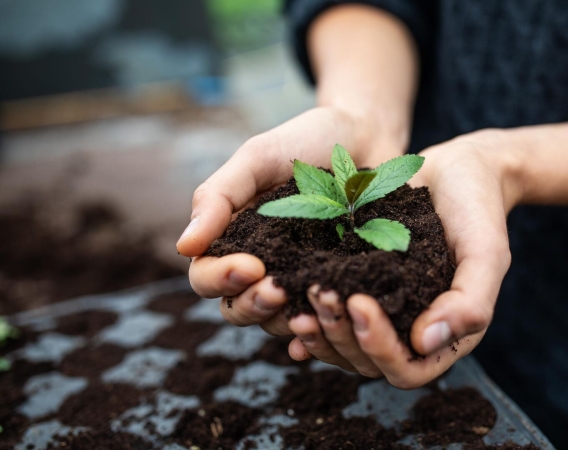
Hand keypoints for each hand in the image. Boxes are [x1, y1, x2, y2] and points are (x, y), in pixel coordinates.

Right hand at [176, 106, 403, 332]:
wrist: (366, 134)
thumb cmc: (304, 141)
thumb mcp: (257, 159)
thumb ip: (218, 197)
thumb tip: (183, 247)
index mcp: (234, 240)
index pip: (206, 276)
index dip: (220, 279)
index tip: (251, 266)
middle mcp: (263, 267)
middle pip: (238, 309)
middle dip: (254, 305)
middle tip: (278, 289)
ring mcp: (302, 279)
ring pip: (279, 322)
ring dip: (288, 321)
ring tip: (311, 305)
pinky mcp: (340, 285)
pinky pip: (325, 319)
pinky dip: (323, 330)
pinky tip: (330, 324)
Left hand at [289, 130, 514, 387]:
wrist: (459, 171)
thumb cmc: (479, 210)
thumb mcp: (486, 252)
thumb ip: (470, 302)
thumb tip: (424, 342)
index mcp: (445, 335)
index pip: (406, 369)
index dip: (378, 348)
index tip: (359, 302)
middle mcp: (409, 332)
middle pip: (366, 363)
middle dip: (340, 334)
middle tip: (321, 295)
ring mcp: (382, 312)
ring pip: (342, 345)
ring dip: (319, 327)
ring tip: (298, 296)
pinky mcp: (360, 287)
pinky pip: (330, 315)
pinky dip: (307, 311)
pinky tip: (286, 296)